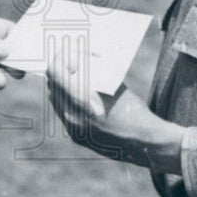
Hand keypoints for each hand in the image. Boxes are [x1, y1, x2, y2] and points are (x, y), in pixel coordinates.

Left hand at [46, 43, 183, 171]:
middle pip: (53, 86)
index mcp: (81, 99)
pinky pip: (63, 115)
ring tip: (73, 79)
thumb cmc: (131, 110)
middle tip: (68, 64)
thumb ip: (92, 74)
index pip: (55, 74)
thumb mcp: (112, 86)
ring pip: (56, 101)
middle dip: (59, 73)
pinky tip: (78, 97)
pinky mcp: (76, 137)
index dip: (58, 61)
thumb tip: (78, 60)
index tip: (64, 54)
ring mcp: (73, 128)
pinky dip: (68, 102)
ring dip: (61, 88)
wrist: (142, 142)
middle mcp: (72, 115)